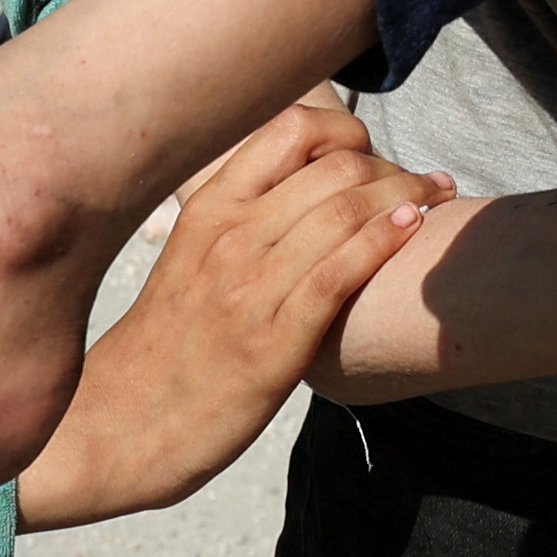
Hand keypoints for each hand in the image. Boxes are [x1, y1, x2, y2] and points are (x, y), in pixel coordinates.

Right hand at [11, 103, 434, 530]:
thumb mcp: (189, 257)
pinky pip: (339, 274)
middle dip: (392, 166)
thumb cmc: (167, 344)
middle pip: (333, 167)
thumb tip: (305, 186)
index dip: (345, 131)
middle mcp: (230, 237)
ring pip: (345, 212)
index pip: (289, 129)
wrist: (119, 427)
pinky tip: (413, 228)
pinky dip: (384, 241)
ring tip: (437, 198)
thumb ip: (240, 216)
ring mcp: (250, 289)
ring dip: (407, 197)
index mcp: (207, 209)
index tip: (371, 152)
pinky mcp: (273, 344)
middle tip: (423, 182)